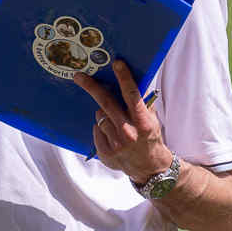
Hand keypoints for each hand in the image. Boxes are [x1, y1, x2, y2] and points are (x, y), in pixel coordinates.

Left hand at [71, 61, 171, 182]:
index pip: (133, 96)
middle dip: (92, 87)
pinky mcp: (105, 153)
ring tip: (115, 121)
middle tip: (79, 76)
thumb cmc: (150, 138)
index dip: (124, 78)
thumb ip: (142, 103)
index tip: (116, 64)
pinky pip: (96, 131)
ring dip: (103, 114)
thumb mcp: (152, 120)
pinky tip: (111, 135)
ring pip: (100, 117)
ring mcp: (116, 144)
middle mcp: (129, 133)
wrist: (150, 167)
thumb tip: (133, 81)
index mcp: (143, 122)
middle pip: (106, 104)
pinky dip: (101, 129)